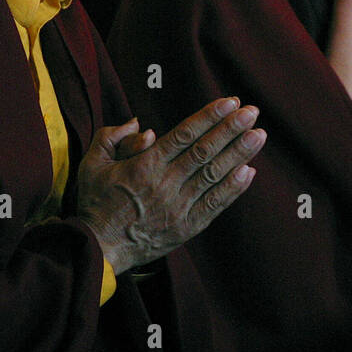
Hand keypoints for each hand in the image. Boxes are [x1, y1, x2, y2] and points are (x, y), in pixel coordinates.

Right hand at [75, 97, 263, 272]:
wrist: (98, 248)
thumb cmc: (95, 203)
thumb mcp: (92, 163)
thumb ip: (113, 137)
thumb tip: (142, 125)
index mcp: (145, 165)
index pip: (184, 134)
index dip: (209, 117)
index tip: (229, 102)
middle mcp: (165, 183)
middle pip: (205, 151)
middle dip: (231, 129)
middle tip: (252, 111)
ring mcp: (178, 207)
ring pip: (214, 175)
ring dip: (239, 154)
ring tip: (258, 136)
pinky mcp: (186, 227)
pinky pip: (214, 205)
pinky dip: (233, 189)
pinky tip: (249, 172)